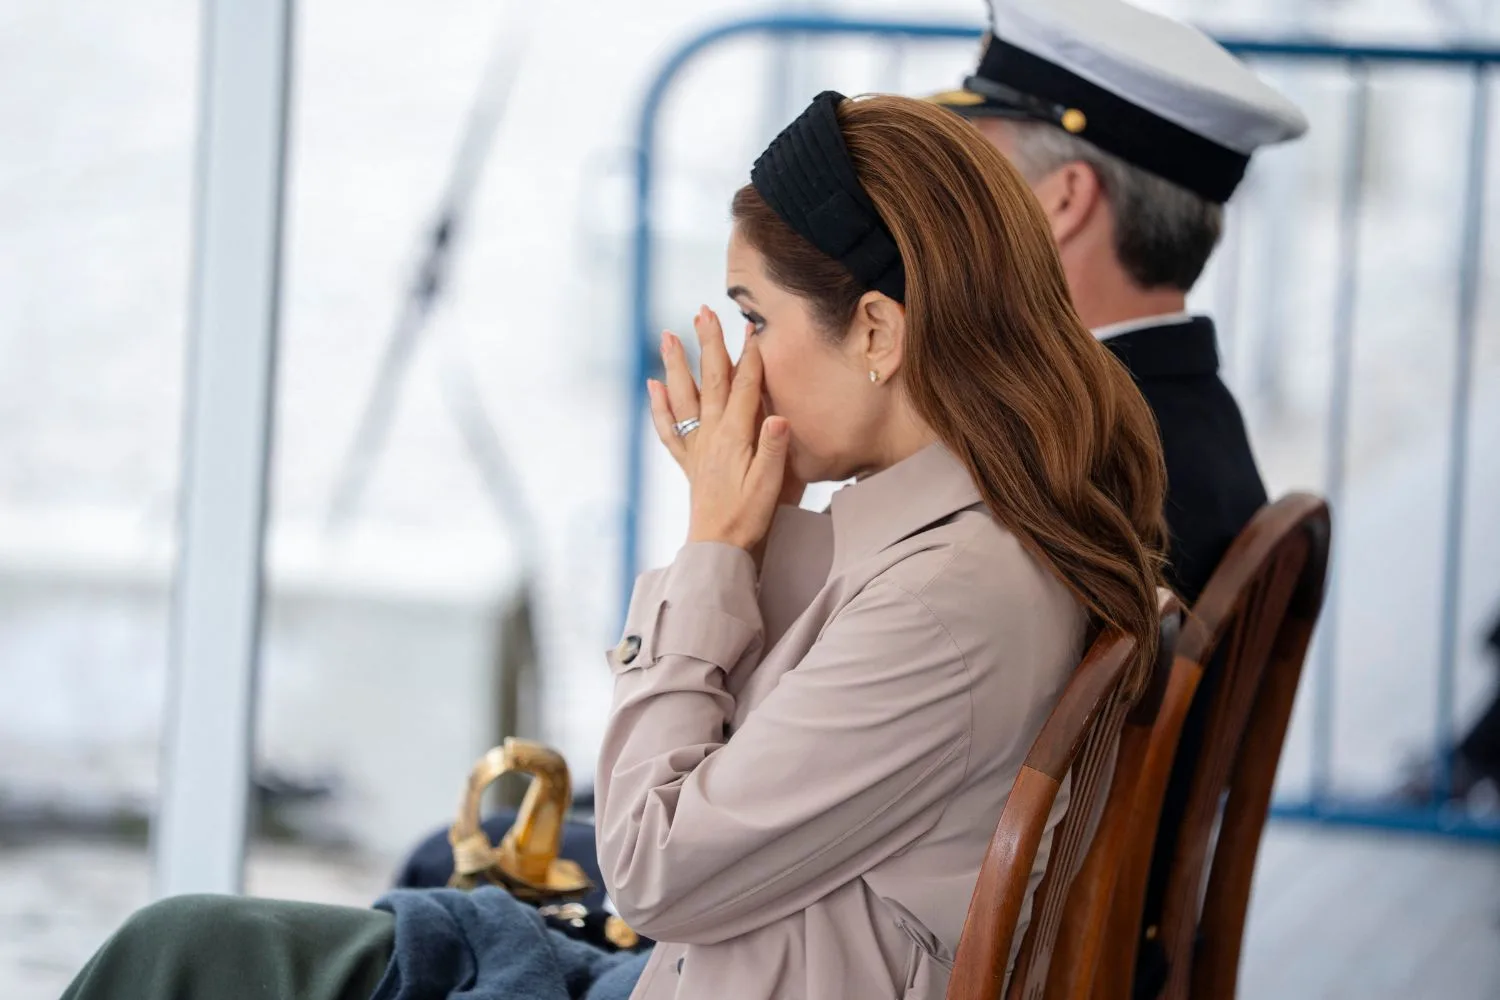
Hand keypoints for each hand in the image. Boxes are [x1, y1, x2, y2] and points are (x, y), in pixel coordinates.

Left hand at [646, 306, 791, 552]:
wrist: (720, 547)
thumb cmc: (750, 517)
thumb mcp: (771, 483)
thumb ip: (773, 447)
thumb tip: (777, 414)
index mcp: (735, 436)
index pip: (745, 386)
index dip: (750, 355)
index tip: (751, 325)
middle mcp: (712, 435)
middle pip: (711, 381)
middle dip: (709, 344)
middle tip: (703, 311)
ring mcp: (697, 446)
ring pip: (684, 397)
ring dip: (677, 364)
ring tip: (668, 335)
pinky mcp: (689, 461)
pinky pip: (670, 428)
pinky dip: (659, 406)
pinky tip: (653, 386)